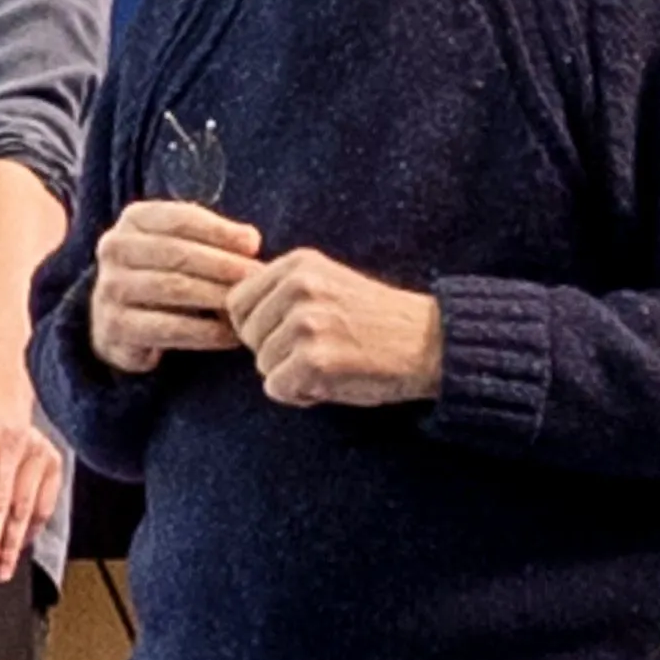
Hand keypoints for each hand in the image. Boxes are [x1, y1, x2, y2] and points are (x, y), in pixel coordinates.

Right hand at [87, 200, 263, 375]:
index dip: (219, 231)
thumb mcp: (185, 243)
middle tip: (256, 277)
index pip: (180, 218)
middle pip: (176, 253)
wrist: (122, 320)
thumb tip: (251, 241)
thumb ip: (216, 237)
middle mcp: (114, 248)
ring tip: (246, 305)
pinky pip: (167, 328)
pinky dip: (205, 332)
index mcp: (134, 218)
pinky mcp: (115, 326)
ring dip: (216, 296)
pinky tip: (231, 335)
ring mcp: (109, 287)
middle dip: (223, 265)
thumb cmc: (166, 272)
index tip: (253, 245)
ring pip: (172, 288)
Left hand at [226, 251, 442, 407]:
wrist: (430, 344)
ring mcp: (306, 323)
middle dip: (274, 353)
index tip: (290, 335)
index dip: (258, 328)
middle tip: (317, 353)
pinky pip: (277, 389)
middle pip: (247, 336)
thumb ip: (282, 292)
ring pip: (262, 365)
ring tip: (330, 365)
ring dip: (290, 375)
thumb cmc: (375, 322)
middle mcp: (299, 287)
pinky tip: (330, 383)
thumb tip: (229, 312)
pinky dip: (300, 395)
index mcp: (298, 264)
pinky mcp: (314, 360)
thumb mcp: (327, 286)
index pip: (237, 301)